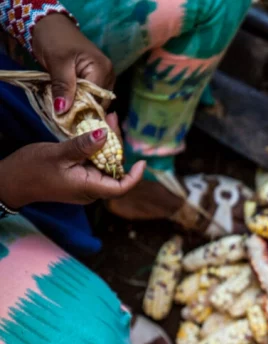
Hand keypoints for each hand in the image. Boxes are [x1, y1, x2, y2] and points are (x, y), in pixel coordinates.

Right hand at [0, 113, 143, 208]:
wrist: (9, 180)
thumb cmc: (31, 169)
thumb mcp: (57, 154)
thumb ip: (83, 146)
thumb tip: (105, 135)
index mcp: (89, 187)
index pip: (121, 187)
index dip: (135, 176)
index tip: (142, 161)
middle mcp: (91, 189)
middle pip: (115, 171)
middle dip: (119, 146)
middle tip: (114, 119)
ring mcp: (84, 183)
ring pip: (105, 165)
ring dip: (109, 144)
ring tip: (107, 120)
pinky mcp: (78, 177)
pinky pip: (94, 163)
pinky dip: (97, 148)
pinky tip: (96, 131)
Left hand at [31, 13, 114, 112]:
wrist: (50, 25)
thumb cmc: (54, 39)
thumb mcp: (57, 63)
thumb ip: (62, 86)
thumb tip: (63, 110)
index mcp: (102, 70)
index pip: (97, 99)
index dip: (84, 112)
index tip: (68, 123)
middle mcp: (108, 76)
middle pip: (100, 103)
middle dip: (84, 113)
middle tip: (66, 122)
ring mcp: (104, 78)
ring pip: (96, 102)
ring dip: (82, 109)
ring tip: (67, 116)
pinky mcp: (96, 79)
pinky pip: (91, 96)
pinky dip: (81, 103)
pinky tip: (70, 107)